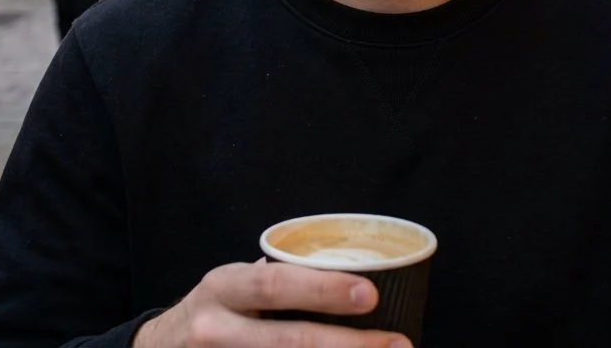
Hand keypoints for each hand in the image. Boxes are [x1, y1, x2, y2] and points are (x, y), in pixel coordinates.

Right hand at [132, 260, 409, 347]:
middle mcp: (215, 329)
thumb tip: (343, 269)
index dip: (323, 290)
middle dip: (348, 345)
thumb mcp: (232, 287)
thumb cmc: (212, 312)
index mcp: (223, 287)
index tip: (371, 293)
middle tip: (399, 342)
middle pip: (288, 341)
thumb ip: (274, 282)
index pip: (277, 287)